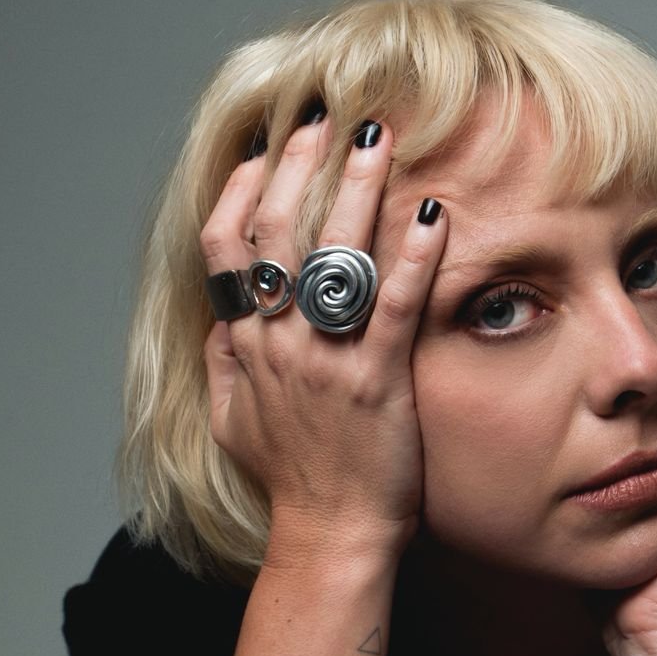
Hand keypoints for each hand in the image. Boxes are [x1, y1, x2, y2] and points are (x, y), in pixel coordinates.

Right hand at [199, 116, 447, 573]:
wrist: (330, 536)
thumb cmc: (292, 481)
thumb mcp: (234, 420)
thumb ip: (226, 361)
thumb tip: (223, 315)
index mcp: (246, 345)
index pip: (226, 246)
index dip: (242, 188)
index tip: (265, 149)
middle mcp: (279, 343)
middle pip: (277, 231)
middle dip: (300, 165)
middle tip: (328, 119)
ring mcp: (326, 360)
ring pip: (334, 254)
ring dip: (357, 188)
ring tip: (380, 136)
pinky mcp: (377, 381)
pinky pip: (393, 304)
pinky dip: (413, 256)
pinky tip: (433, 215)